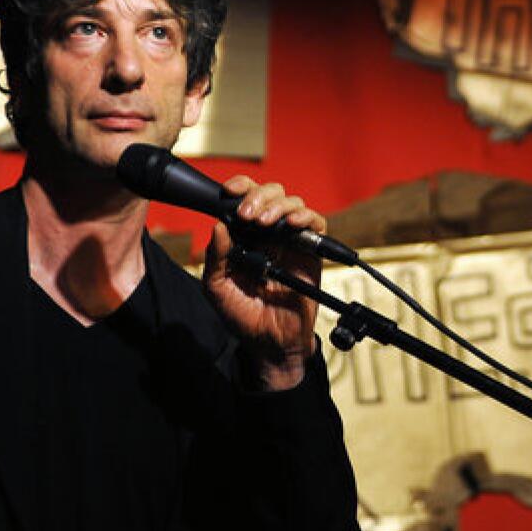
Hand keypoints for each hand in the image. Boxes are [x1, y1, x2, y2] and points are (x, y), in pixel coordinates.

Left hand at [202, 176, 325, 390]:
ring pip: (292, 203)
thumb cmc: (243, 317)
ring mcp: (291, 241)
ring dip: (277, 206)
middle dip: (258, 195)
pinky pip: (316, 224)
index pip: (245, 198)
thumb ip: (215, 258)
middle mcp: (269, 233)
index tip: (229, 191)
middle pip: (271, 193)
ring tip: (264, 223)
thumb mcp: (217, 288)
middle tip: (247, 215)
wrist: (270, 343)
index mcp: (245, 236)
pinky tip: (291, 225)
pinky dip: (305, 218)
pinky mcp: (311, 252)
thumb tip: (219, 226)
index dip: (240, 187)